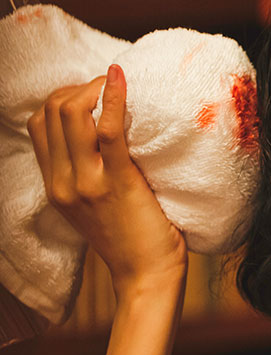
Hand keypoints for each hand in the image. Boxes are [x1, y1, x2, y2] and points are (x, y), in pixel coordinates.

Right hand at [27, 64, 186, 298]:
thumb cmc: (132, 237)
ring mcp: (87, 182)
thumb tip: (102, 133)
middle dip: (80, 87)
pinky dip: (114, 97)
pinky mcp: (117, 182)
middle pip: (52, 112)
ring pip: (73, 114)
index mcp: (55, 186)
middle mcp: (63, 182)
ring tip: (117, 83)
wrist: (147, 275)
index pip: (38, 123)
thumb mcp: (94, 204)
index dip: (62, 97)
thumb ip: (87, 173)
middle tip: (110, 87)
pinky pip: (109, 130)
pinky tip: (121, 79)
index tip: (92, 94)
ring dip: (96, 88)